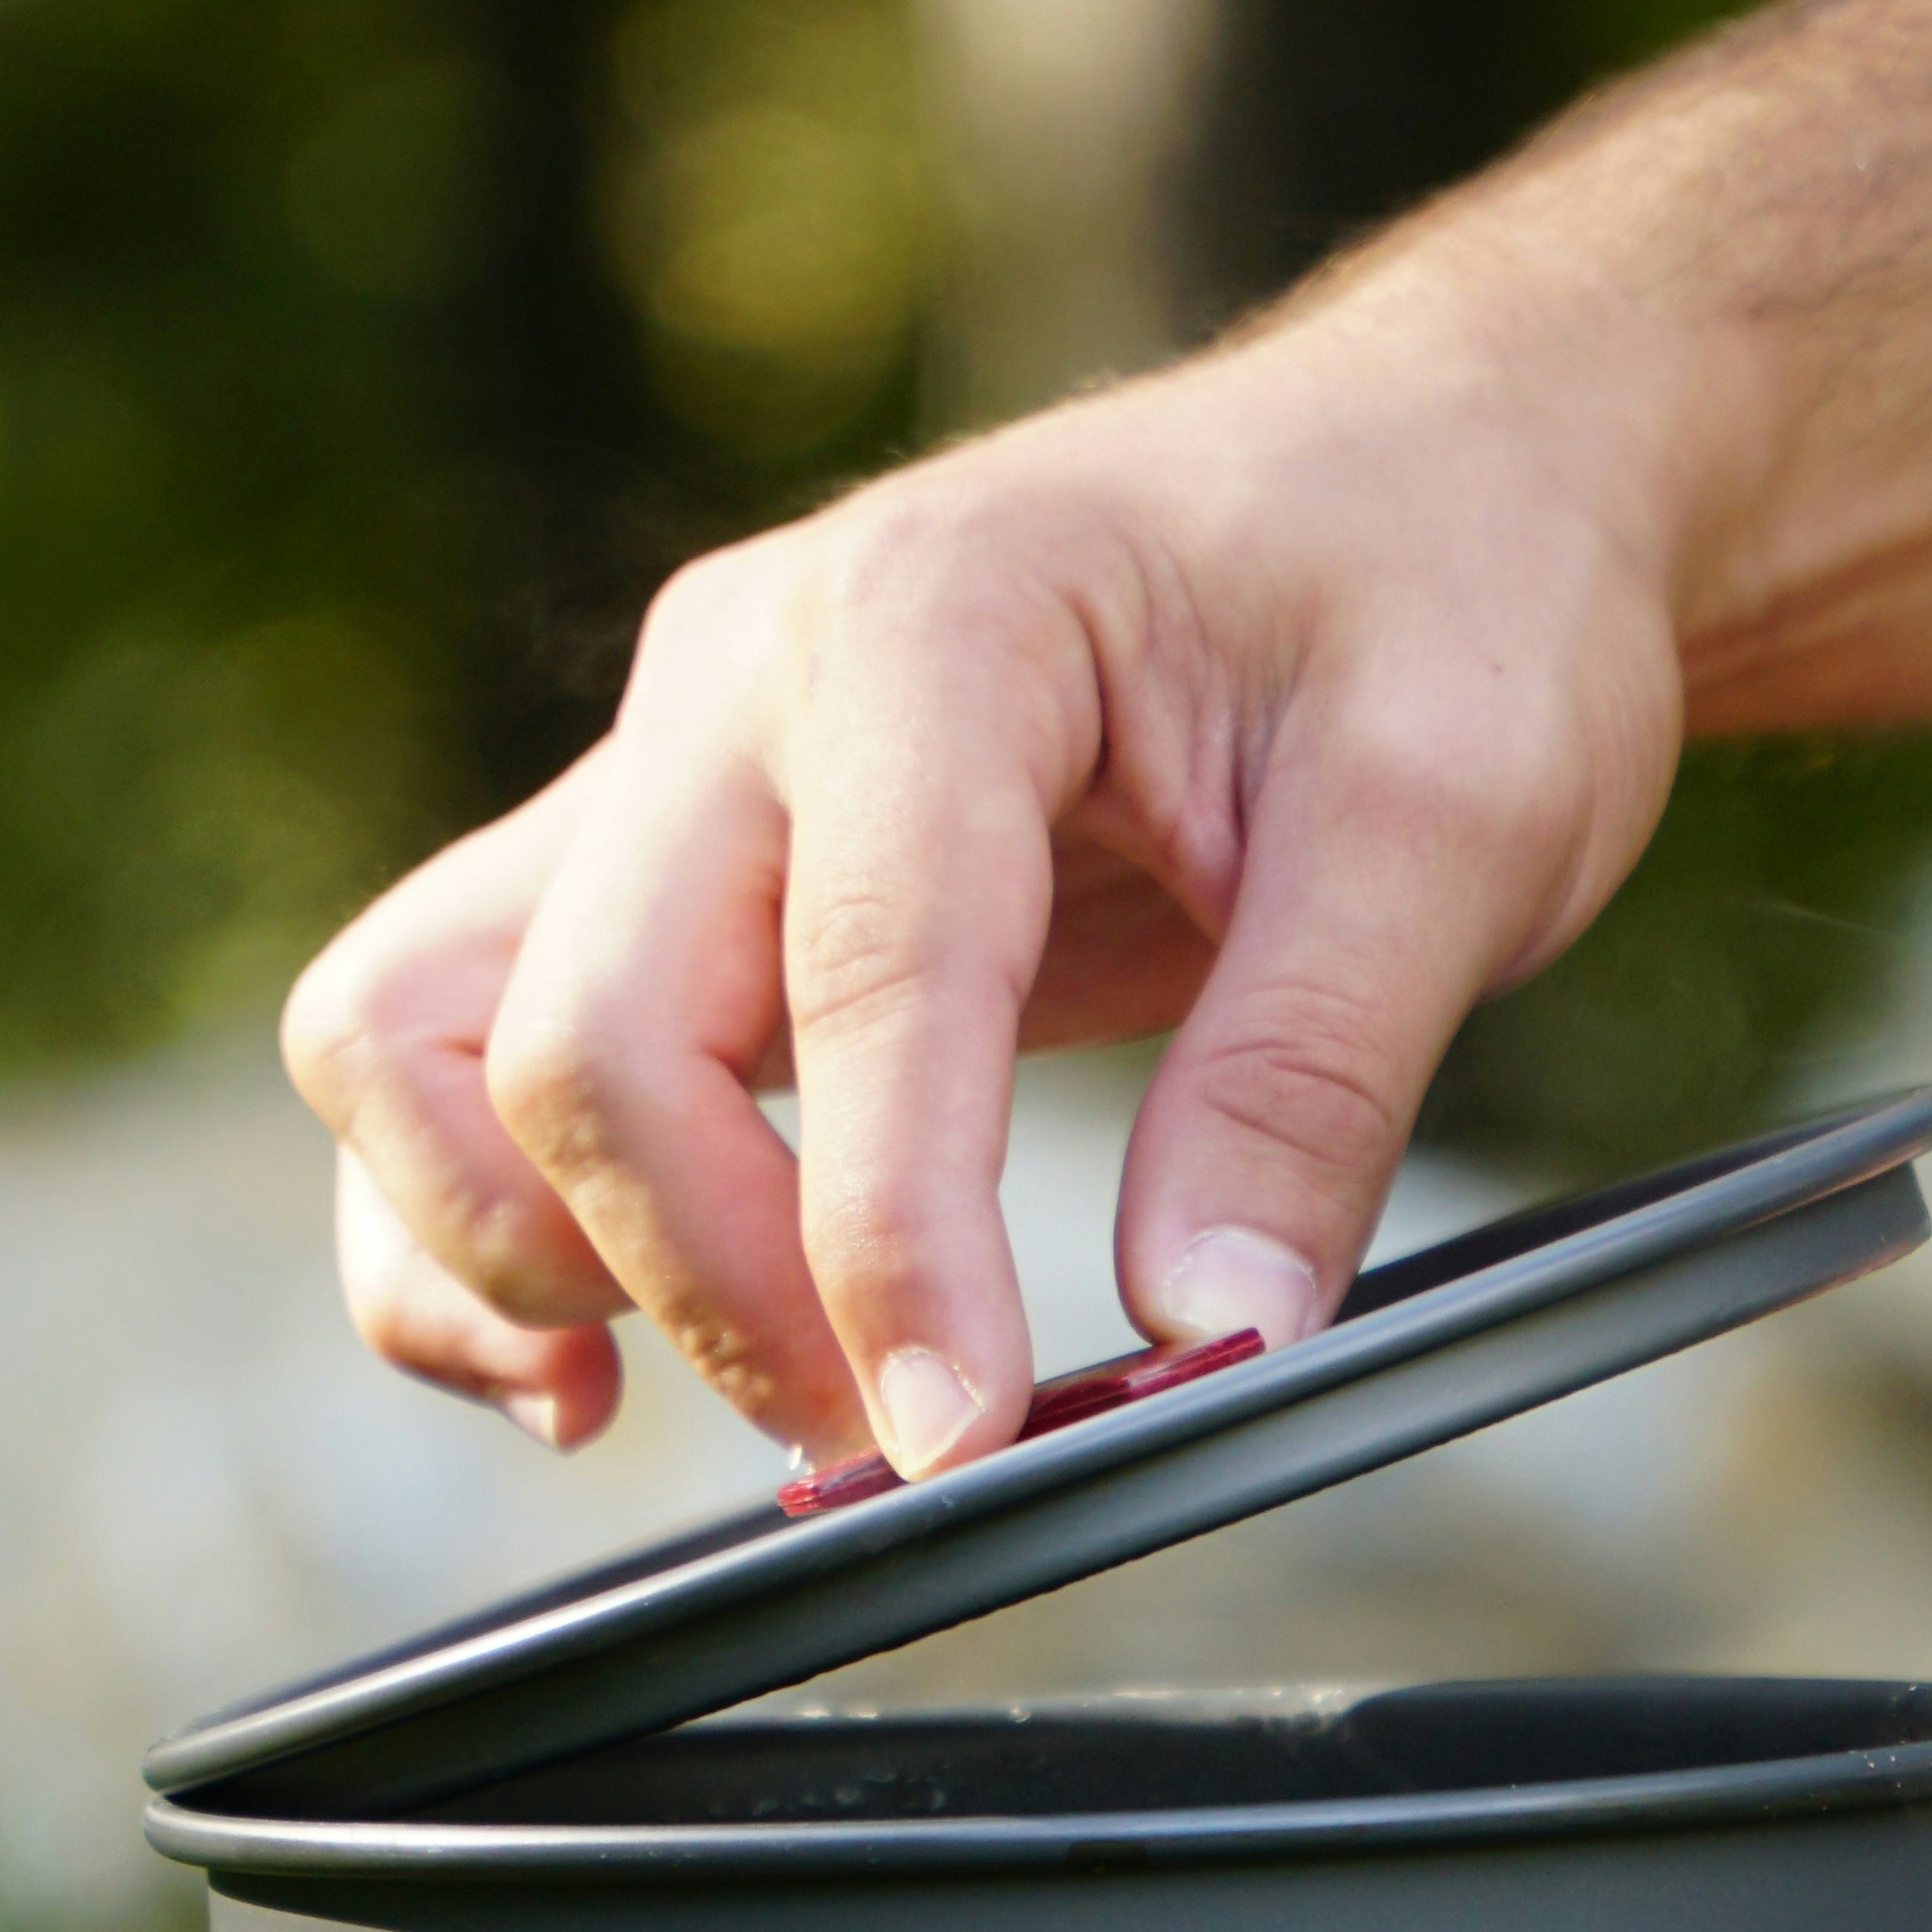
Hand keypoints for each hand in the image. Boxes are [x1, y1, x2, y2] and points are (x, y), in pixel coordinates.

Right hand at [281, 0, 1931, 1476]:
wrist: (1498, 462)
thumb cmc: (1491, 606)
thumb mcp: (1468, 826)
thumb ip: (1314, 1088)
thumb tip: (1192, 1351)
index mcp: (931, 638)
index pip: (812, 1013)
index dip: (872, 1280)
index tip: (965, 1468)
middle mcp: (749, 677)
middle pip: (557, 1033)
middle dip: (703, 1296)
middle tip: (890, 1468)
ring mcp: (687, 748)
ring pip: (433, 1015)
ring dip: (510, 1254)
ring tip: (677, 1436)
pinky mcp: (703, 837)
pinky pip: (478, 1011)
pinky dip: (486, 1207)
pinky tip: (608, 1364)